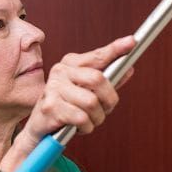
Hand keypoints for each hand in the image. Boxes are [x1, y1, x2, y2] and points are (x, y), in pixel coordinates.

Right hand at [18, 36, 135, 146]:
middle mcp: (60, 71)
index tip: (132, 42)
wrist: (39, 129)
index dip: (115, 49)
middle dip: (109, 99)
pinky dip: (86, 127)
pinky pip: (82, 118)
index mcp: (70, 63)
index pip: (97, 56)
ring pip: (92, 102)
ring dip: (97, 117)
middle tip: (107, 108)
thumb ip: (108, 81)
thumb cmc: (66, 107)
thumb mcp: (87, 91)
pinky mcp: (50, 107)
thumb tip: (129, 68)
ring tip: (89, 120)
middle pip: (97, 79)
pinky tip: (79, 127)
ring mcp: (53, 88)